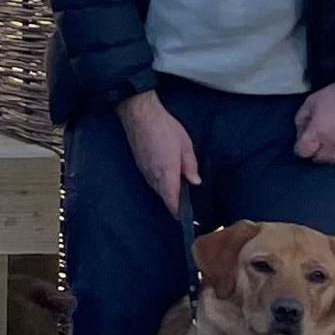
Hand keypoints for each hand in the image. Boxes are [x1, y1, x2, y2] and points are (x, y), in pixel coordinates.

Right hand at [121, 89, 201, 216]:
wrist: (140, 115)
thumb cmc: (165, 127)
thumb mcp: (185, 145)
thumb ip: (190, 165)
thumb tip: (194, 181)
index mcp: (167, 171)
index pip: (171, 198)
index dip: (177, 211)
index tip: (183, 219)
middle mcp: (153, 174)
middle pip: (163, 195)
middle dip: (172, 203)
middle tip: (183, 207)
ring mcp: (144, 170)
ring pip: (156, 188)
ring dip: (166, 193)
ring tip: (176, 195)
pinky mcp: (139, 164)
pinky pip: (150, 180)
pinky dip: (159, 184)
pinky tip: (164, 180)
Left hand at [293, 81, 334, 165]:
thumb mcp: (310, 103)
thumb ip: (301, 121)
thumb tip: (301, 135)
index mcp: (318, 132)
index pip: (303, 152)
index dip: (299, 148)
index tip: (301, 143)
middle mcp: (332, 143)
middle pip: (318, 159)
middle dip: (312, 152)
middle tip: (313, 142)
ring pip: (333, 160)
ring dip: (326, 154)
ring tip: (325, 144)